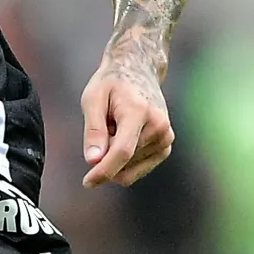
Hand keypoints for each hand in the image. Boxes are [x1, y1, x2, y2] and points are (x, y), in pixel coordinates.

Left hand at [80, 49, 174, 187]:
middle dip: (105, 154)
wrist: (138, 72)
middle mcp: (159, 126)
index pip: (122, 151)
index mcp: (139, 112)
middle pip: (123, 161)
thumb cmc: (110, 84)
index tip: (87, 182)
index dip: (104, 170)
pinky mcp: (166, 147)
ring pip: (129, 169)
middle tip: (105, 126)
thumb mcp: (92, 99)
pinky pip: (137, 169)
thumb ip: (93, 131)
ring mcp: (166, 138)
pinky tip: (125, 135)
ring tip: (117, 127)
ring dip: (115, 155)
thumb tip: (94, 161)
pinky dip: (124, 160)